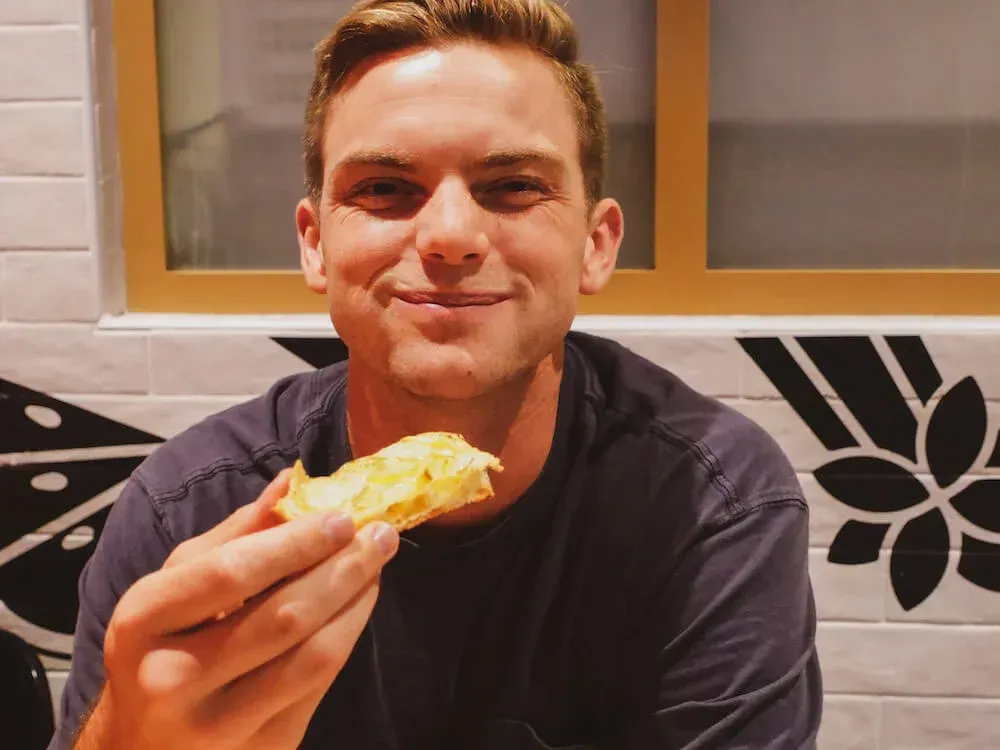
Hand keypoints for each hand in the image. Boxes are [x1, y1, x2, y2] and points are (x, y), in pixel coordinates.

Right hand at [78, 469, 398, 749]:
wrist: (138, 744)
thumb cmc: (159, 648)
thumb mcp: (173, 586)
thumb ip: (233, 535)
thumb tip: (292, 482)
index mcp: (143, 622)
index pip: (233, 573)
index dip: (298, 542)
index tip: (343, 516)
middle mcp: (173, 678)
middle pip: (285, 615)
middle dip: (345, 568)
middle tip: (380, 534)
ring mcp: (217, 726)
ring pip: (314, 656)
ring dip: (357, 603)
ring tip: (376, 567)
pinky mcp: (260, 749)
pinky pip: (318, 688)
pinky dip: (346, 639)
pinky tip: (357, 607)